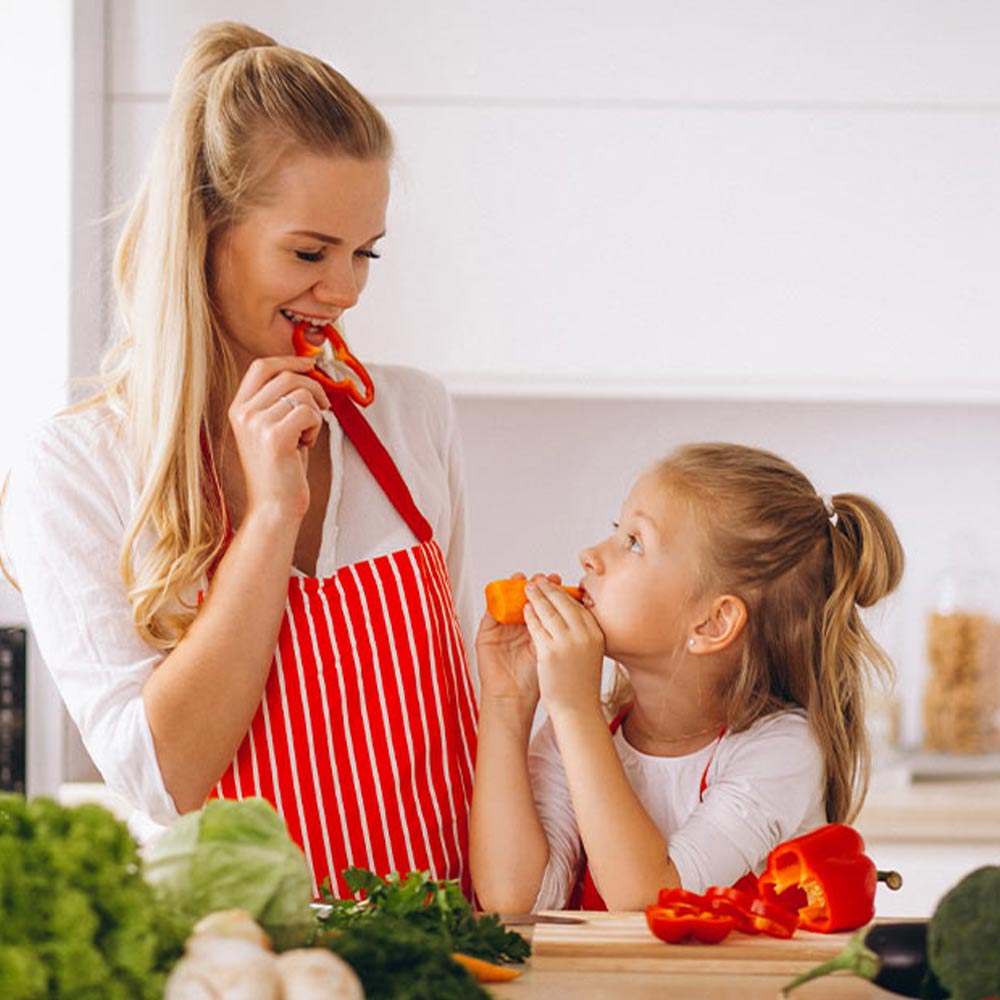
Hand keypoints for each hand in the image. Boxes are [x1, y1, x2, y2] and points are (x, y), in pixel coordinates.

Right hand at [228, 356, 330, 522]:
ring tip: (306, 435)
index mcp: (238, 407)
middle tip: (322, 408)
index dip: (290, 359)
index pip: (262, 366)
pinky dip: (316, 427)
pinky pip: (309, 412)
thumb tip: (309, 372)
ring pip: (302, 394)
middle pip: (288, 376)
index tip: (311, 364)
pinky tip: (305, 445)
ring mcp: (256, 424)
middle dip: (313, 388)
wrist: (274, 507)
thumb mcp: (274, 427)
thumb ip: (282, 400)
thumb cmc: (281, 469)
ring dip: (315, 413)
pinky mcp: (274, 436)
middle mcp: (243, 412)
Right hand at [475, 572, 560, 706]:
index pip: (543, 604)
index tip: (560, 581)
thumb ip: (560, 631)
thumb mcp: (553, 650)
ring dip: (513, 588)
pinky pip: (489, 612)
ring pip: (507, 601)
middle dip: (534, 586)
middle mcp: (519, 627)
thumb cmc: (537, 680)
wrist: (515, 699)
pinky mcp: (486, 634)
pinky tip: (502, 591)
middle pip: (525, 598)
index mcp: (538, 630)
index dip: (550, 591)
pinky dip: (494, 600)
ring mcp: (502, 629)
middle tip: (542, 577)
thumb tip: (581, 608)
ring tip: (522, 579)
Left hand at [523, 577, 605, 716]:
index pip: (579, 606)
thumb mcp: (591, 654)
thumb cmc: (582, 685)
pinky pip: (537, 627)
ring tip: (528, 587)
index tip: (555, 585)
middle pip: (563, 603)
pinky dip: (529, 616)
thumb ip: (584, 635)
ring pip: (548, 612)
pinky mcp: (550, 652)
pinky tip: (524, 609)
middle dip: (548, 589)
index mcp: (596, 634)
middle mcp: (584, 635)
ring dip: (536, 597)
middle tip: (538, 579)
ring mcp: (567, 643)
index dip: (564, 593)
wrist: (578, 710)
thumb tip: (575, 619)